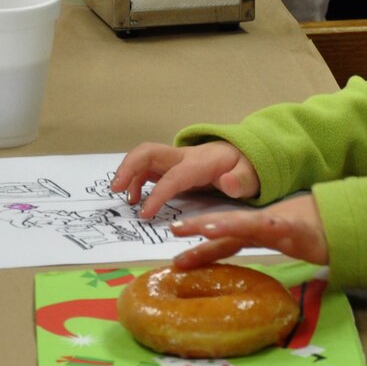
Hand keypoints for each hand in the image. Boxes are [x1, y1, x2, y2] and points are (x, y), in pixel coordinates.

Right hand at [112, 141, 258, 216]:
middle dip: (128, 168)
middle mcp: (182, 156)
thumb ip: (241, 181)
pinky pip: (146, 168)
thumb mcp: (251, 176)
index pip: (173, 176)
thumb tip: (227, 182)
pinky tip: (137, 199)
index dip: (157, 193)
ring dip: (128, 174)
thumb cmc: (245, 168)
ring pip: (143, 158)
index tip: (144, 213)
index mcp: (200, 162)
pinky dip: (135, 181)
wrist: (243, 155)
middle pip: (148, 152)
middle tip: (116, 191)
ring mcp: (174, 159)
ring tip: (126, 201)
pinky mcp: (170, 165)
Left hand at [170, 195, 327, 269]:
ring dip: (229, 224)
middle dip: (201, 227)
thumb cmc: (311, 230)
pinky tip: (267, 224)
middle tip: (175, 230)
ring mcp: (280, 224)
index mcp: (256, 232)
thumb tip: (235, 274)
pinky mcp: (301, 228)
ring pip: (251, 223)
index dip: (201, 250)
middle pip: (229, 227)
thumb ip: (257, 245)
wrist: (342, 218)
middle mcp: (263, 226)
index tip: (177, 261)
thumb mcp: (277, 240)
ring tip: (208, 227)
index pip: (224, 241)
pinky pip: (286, 226)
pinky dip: (274, 224)